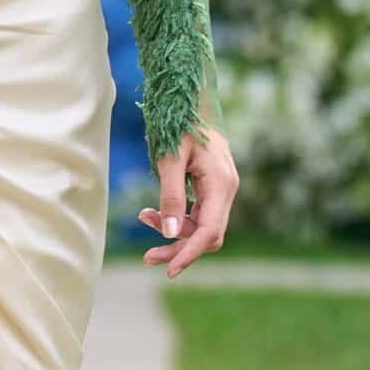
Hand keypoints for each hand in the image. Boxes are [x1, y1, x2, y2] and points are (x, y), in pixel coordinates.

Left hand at [139, 124, 237, 278]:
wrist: (189, 99)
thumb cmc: (178, 123)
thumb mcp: (170, 159)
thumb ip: (171, 196)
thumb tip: (170, 233)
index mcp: (221, 184)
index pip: (210, 232)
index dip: (190, 253)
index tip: (169, 270)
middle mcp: (227, 189)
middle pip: (207, 235)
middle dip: (178, 247)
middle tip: (146, 257)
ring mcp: (221, 189)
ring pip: (201, 226)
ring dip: (174, 231)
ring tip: (142, 217)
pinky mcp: (212, 188)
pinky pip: (197, 213)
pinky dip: (176, 217)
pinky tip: (151, 212)